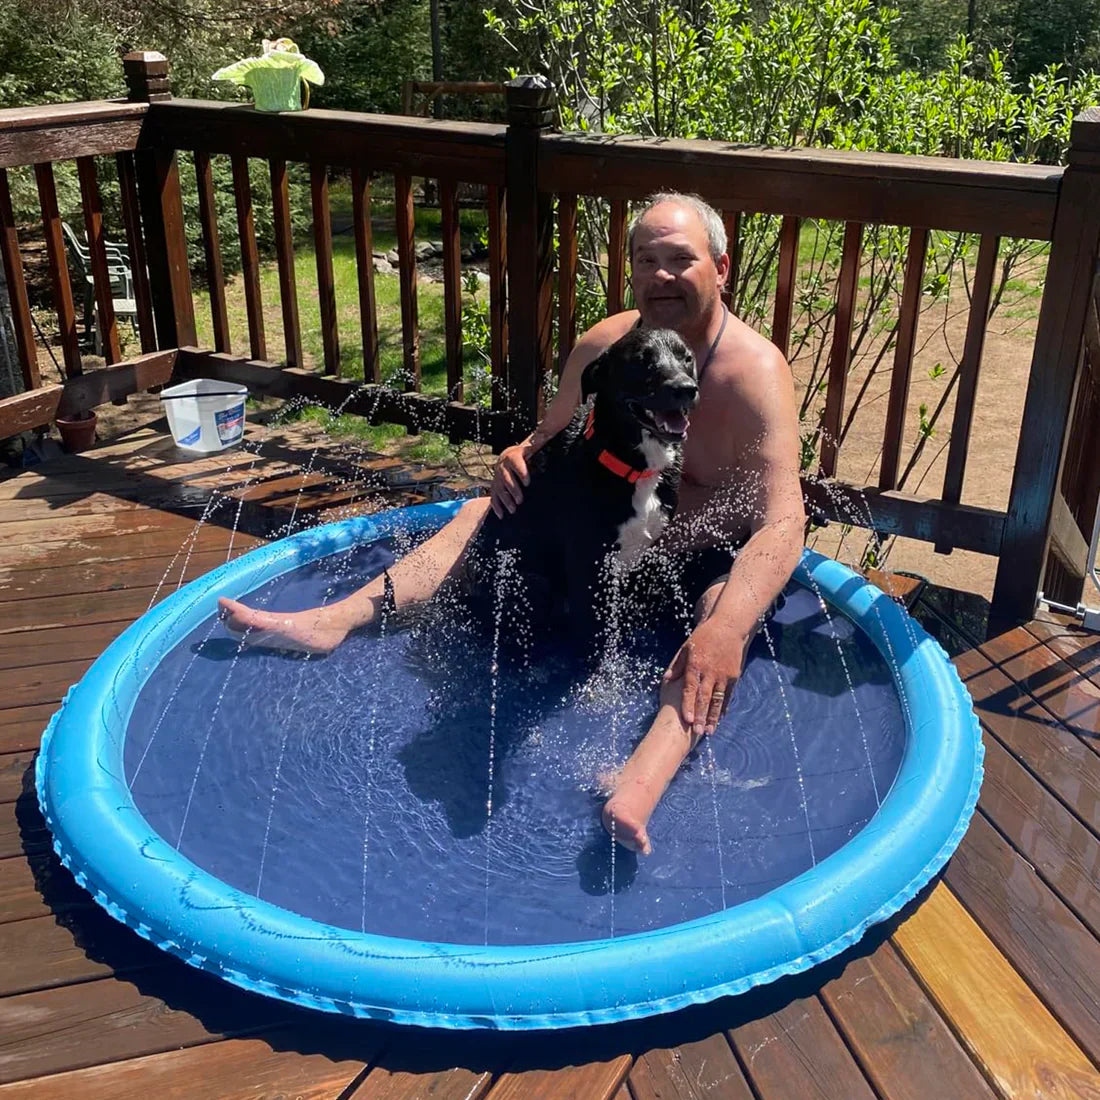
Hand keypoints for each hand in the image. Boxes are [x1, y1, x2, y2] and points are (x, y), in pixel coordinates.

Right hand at [491, 442, 531, 517]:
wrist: (508, 455)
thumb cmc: (524, 453)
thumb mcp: (531, 447)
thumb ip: (537, 442)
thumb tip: (546, 433)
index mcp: (512, 456)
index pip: (516, 464)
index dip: (521, 472)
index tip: (528, 482)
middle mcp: (502, 466)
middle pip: (506, 479)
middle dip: (513, 490)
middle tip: (520, 500)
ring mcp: (497, 477)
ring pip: (499, 489)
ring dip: (505, 500)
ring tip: (513, 510)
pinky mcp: (494, 486)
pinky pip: (493, 496)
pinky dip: (496, 506)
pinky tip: (502, 515)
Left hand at [663, 616, 745, 737]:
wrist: (728, 627)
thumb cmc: (703, 637)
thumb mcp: (686, 648)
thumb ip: (677, 665)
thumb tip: (667, 679)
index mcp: (696, 664)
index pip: (691, 688)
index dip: (689, 705)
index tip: (687, 720)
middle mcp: (710, 671)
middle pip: (705, 697)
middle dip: (701, 716)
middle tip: (698, 732)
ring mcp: (724, 675)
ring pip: (718, 699)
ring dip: (713, 716)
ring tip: (710, 731)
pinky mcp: (734, 676)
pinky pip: (728, 695)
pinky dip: (723, 708)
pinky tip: (719, 719)